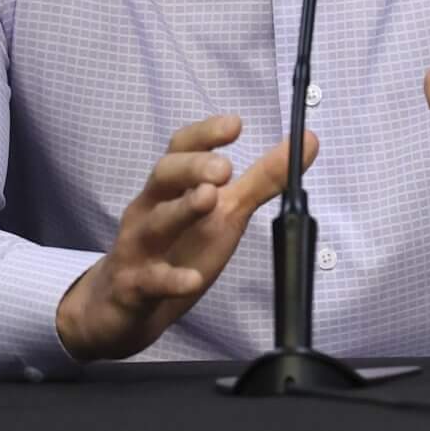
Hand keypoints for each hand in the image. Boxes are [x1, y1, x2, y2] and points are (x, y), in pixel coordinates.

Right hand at [54, 115, 316, 362]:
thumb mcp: (224, 211)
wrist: (122, 305)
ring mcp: (138, 249)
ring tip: (209, 199)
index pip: (181, 149)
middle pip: (162, 177)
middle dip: (192, 167)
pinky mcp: (134, 288)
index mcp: (171, 188)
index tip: (235, 125)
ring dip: (180, 210)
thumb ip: (264, 178)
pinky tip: (193, 280)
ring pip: (153, 224)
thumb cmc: (177, 247)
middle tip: (224, 168)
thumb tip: (308, 140)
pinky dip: (171, 279)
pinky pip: (150, 281)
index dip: (204, 134)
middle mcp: (150, 210)